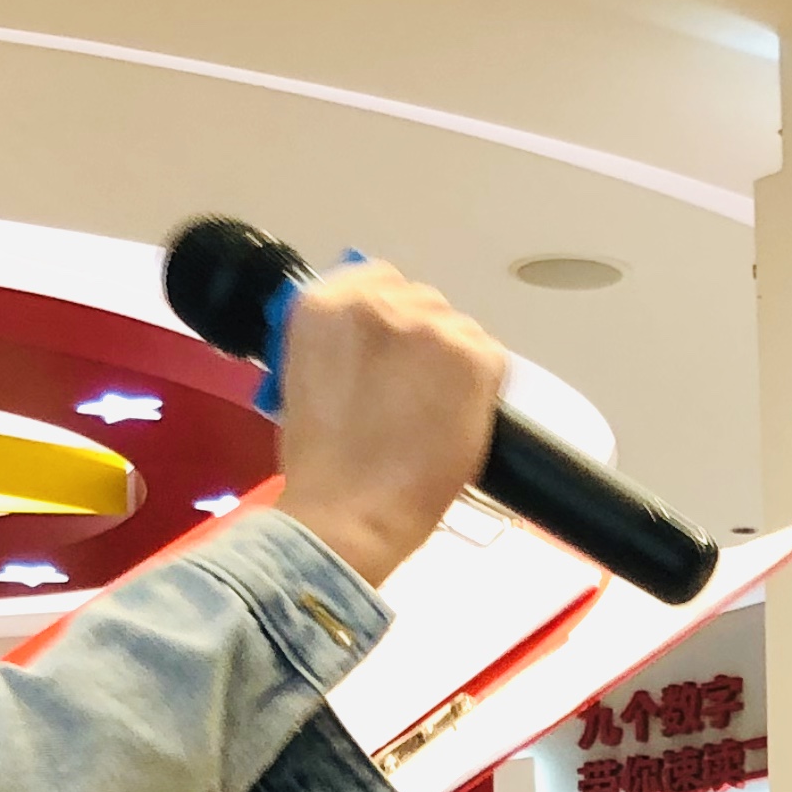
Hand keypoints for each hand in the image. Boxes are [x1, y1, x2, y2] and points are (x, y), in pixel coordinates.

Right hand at [269, 258, 507, 588]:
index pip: (376, 278)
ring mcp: (430, 327)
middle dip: (419, 339)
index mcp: (323, 303)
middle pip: (420, 299)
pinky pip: (489, 355)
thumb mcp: (303, 376)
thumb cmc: (320, 462)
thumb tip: (373, 334)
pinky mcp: (473, 357)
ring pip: (456, 327)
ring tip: (431, 410)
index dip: (387, 317)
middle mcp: (377, 301)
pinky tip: (455, 417)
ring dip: (450, 360)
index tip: (388, 349)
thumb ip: (339, 340)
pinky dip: (479, 385)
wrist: (349, 513)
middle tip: (409, 390)